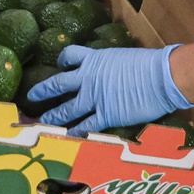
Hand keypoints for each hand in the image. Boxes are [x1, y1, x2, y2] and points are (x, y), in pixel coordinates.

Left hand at [27, 45, 193, 135]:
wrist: (160, 76)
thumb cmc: (148, 64)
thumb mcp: (122, 57)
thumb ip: (112, 64)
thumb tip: (115, 68)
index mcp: (94, 60)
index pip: (70, 56)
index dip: (63, 61)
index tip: (60, 65)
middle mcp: (88, 78)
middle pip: (59, 83)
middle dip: (44, 90)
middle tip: (32, 96)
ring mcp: (95, 97)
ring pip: (68, 109)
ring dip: (54, 116)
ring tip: (44, 122)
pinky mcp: (106, 114)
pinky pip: (86, 126)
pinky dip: (76, 133)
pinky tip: (69, 138)